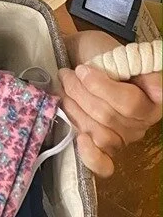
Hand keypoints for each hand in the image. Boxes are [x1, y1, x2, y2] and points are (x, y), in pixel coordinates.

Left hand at [58, 30, 162, 176]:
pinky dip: (90, 156)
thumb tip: (159, 93)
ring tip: (64, 90)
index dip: (101, 88)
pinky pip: (103, 164)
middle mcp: (142, 123)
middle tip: (67, 75)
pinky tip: (80, 140)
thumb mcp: (118, 52)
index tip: (82, 70)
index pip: (130, 103)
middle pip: (108, 118)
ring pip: (99, 134)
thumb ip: (138, 68)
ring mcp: (123, 137)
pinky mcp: (103, 147)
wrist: (79, 58)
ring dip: (75, 110)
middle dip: (81, 94)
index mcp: (153, 99)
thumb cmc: (99, 54)